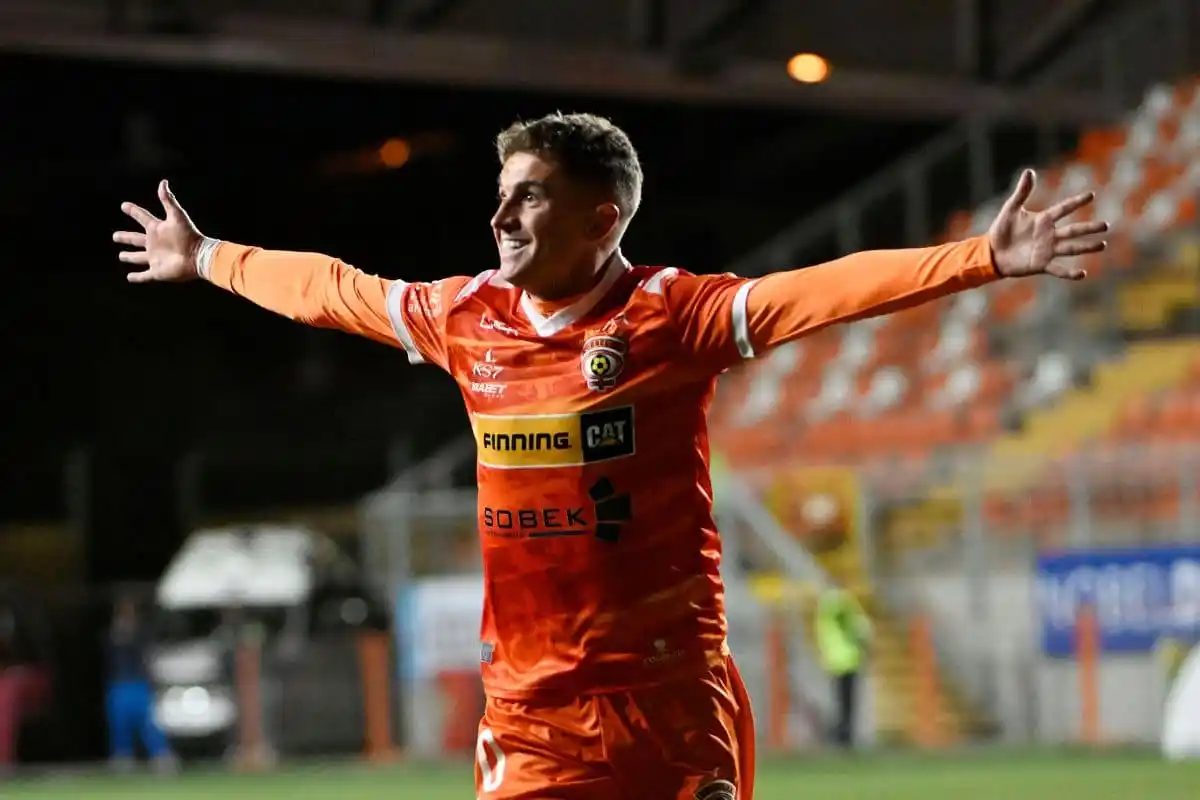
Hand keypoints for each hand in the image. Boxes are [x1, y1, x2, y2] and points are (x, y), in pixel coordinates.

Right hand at [113, 179, 205, 282]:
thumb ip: (168, 200)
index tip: (124, 206)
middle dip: (126, 237)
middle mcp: (154, 243)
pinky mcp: (157, 271)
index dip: (134, 211)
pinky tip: (129, 277)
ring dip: (130, 257)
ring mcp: (155, 258)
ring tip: (121, 256)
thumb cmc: (189, 235)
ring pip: (138, 257)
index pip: (142, 217)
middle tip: (115, 236)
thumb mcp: (177, 216)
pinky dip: (137, 277)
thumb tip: (163, 182)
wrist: (199, 256)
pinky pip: (145, 275)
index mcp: (157, 229)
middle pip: (136, 239)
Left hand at [987, 168, 1108, 279]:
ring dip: (1087, 247)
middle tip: (1106, 225)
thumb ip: (1022, 192)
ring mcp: (1047, 250)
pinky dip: (1069, 273)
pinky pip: (1058, 269)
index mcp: (1044, 220)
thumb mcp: (1011, 209)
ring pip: (1071, 248)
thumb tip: (1029, 171)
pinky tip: (1082, 274)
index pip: (1063, 208)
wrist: (992, 253)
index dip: (1076, 202)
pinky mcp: (1041, 265)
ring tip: (1102, 245)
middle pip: (1073, 230)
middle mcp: (1049, 234)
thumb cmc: (1002, 230)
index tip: (1091, 194)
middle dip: (1090, 228)